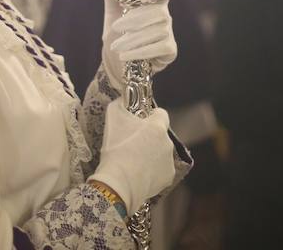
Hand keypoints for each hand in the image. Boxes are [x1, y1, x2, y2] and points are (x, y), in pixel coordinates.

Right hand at [90, 98, 175, 212]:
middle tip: (132, 144)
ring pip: (161, 153)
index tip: (140, 121)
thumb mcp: (113, 119)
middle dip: (149, 137)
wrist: (118, 183)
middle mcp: (168, 143)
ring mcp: (169, 161)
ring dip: (152, 154)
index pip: (161, 114)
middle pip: (160, 135)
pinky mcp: (168, 178)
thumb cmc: (116, 149)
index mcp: (157, 127)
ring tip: (134, 162)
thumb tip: (122, 99)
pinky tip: (140, 175)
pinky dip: (153, 171)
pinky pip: (161, 170)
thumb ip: (120, 105)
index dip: (151, 115)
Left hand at [101, 0, 177, 91]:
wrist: (117, 60)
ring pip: (156, 31)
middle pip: (158, 11)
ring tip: (116, 46)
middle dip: (134, 19)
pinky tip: (125, 55)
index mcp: (152, 1)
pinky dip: (139, 52)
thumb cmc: (119, 33)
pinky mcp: (170, 49)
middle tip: (115, 28)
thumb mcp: (111, 15)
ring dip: (133, 39)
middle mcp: (164, 15)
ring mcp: (168, 32)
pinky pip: (158, 48)